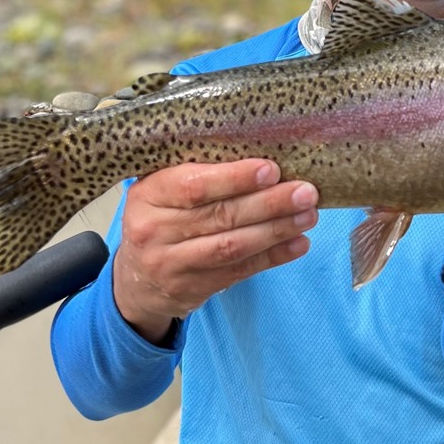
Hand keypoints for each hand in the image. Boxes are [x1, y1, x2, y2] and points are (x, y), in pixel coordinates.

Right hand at [112, 159, 318, 343]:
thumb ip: (197, 170)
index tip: (271, 169)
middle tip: (306, 192)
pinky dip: (273, 256)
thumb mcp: (161, 189)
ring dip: (276, 230)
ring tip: (308, 215)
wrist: (134, 281)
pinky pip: (239, 271)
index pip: (194, 186)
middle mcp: (155, 231)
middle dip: (269, 203)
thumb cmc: (159, 219)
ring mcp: (172, 264)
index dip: (234, 178)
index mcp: (148, 195)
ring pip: (232, 246)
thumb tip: (260, 155)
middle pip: (220, 216)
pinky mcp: (192, 288)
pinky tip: (298, 243)